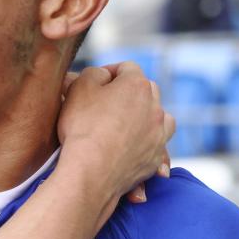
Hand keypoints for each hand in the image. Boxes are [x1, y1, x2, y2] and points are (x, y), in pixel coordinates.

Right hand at [58, 62, 173, 205]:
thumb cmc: (83, 127)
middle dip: (128, 93)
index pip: (126, 68)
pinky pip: (155, 147)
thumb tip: (103, 75)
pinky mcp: (155, 158)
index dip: (108, 72)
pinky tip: (133, 149)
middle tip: (106, 103)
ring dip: (146, 116)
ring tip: (127, 124)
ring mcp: (159, 134)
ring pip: (160, 117)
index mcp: (137, 86)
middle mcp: (155, 107)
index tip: (94, 84)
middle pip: (146, 90)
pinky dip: (146, 144)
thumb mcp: (79, 88)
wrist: (91, 171)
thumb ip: (94, 73)